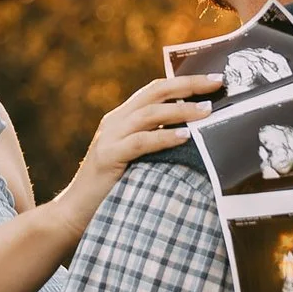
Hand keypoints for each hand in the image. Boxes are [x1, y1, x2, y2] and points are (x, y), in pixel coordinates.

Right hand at [52, 69, 224, 238]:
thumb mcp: (136, 158)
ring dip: (181, 110)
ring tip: (207, 111)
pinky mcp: (108, 157)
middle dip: (188, 85)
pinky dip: (164, 138)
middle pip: (155, 92)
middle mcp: (115, 121)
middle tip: (217, 82)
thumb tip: (193, 134)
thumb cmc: (112, 187)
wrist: (75, 211)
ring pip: (149, 113)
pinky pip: (140, 142)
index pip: (155, 89)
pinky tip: (185, 137)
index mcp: (122, 117)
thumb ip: (154, 141)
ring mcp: (109, 137)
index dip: (184, 81)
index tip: (213, 80)